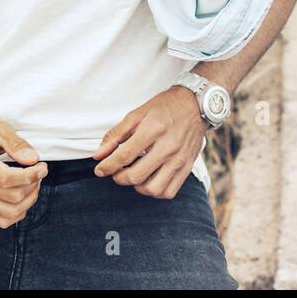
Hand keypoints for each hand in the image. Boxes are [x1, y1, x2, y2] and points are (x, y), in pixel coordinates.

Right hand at [0, 113, 48, 227]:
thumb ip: (15, 143)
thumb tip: (33, 158)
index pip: (7, 179)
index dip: (31, 176)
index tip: (42, 167)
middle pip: (12, 197)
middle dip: (33, 185)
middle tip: (38, 171)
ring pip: (10, 213)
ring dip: (29, 200)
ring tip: (32, 183)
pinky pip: (2, 220)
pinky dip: (18, 212)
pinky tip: (23, 196)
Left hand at [92, 87, 207, 198]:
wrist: (197, 105)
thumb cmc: (165, 107)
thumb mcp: (137, 113)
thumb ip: (116, 134)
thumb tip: (99, 155)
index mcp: (154, 129)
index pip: (125, 155)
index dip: (107, 166)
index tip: (100, 170)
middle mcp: (168, 146)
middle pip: (136, 175)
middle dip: (119, 177)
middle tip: (116, 171)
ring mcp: (179, 159)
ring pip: (152, 189)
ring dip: (137, 186)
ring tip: (133, 175)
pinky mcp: (187, 167)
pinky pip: (168, 192)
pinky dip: (155, 191)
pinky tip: (149, 180)